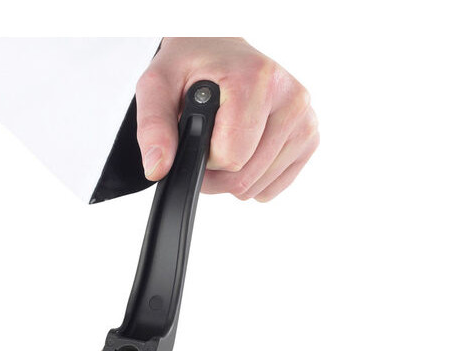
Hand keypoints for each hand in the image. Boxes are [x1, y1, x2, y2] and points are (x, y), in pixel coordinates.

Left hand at [136, 37, 318, 200]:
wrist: (219, 52)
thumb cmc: (191, 67)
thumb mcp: (157, 86)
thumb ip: (154, 127)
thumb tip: (157, 168)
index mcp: (257, 79)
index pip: (230, 158)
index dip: (204, 158)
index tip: (197, 135)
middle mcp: (291, 97)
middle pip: (244, 178)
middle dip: (216, 173)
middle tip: (206, 143)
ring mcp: (304, 119)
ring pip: (257, 186)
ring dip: (232, 177)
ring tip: (224, 143)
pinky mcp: (308, 137)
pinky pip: (274, 186)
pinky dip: (252, 179)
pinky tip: (244, 150)